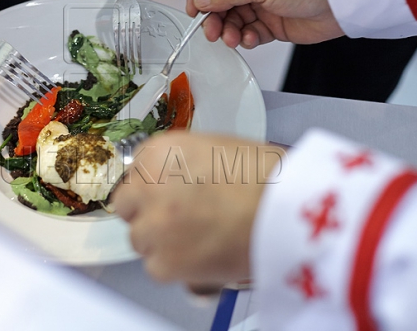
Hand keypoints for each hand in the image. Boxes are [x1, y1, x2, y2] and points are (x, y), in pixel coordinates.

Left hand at [113, 131, 276, 288]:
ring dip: (162, 241)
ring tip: (200, 239)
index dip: (155, 186)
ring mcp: (152, 226)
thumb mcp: (216, 148)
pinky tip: (205, 255)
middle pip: (128, 206)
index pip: (135, 172)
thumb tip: (177, 181)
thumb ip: (183, 163)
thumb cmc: (266, 175)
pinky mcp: (163, 263)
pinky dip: (177, 267)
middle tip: (180, 218)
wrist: (288, 210)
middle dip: (149, 212)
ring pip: (141, 239)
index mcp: (159, 152)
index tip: (170, 194)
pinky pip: (157, 267)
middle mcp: (146, 187)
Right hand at [185, 0, 344, 48]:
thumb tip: (201, 0)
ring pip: (232, 19)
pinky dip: (246, 38)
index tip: (194, 9)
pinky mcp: (271, 23)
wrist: (340, 1)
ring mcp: (261, 3)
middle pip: (219, 0)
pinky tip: (250, 39)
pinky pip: (248, 32)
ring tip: (232, 38)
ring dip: (229, 31)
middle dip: (213, 17)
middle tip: (212, 32)